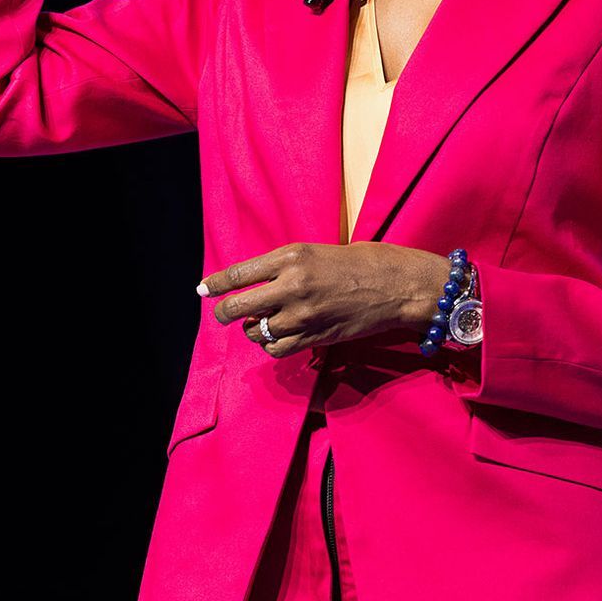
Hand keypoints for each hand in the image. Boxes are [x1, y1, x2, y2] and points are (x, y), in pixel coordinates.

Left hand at [201, 242, 444, 357]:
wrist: (398, 285)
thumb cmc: (362, 261)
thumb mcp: (318, 252)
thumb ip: (285, 266)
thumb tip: (255, 284)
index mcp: (292, 256)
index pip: (239, 273)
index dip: (216, 284)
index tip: (204, 290)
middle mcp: (292, 285)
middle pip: (238, 307)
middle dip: (224, 312)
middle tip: (222, 313)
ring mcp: (303, 314)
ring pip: (256, 331)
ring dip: (253, 329)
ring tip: (263, 323)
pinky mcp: (315, 336)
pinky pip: (277, 348)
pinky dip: (271, 345)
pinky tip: (279, 336)